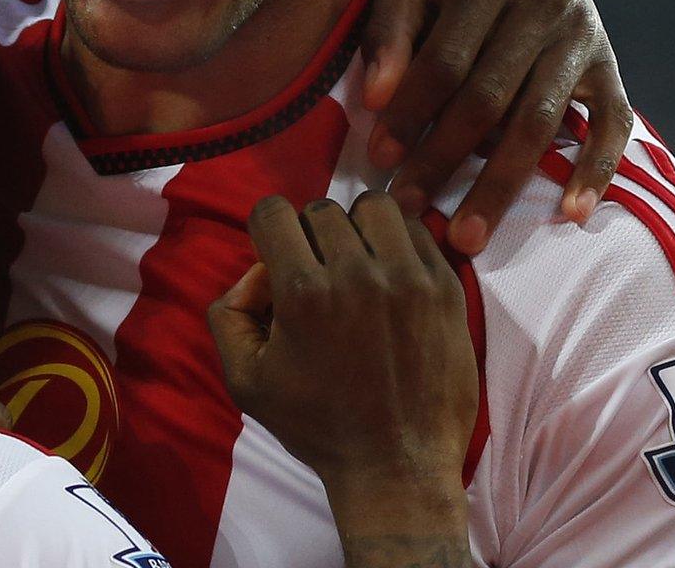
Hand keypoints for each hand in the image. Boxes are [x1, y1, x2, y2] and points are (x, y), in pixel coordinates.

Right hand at [208, 193, 474, 544]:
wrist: (397, 466)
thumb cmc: (317, 426)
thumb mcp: (245, 380)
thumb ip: (228, 314)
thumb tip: (255, 272)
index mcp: (303, 292)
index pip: (273, 212)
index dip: (266, 231)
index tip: (277, 259)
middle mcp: (357, 274)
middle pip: (322, 209)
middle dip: (310, 235)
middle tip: (317, 274)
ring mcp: (409, 278)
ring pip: (376, 207)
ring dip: (358, 227)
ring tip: (358, 264)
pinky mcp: (446, 289)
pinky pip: (420, 232)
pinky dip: (399, 243)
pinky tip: (392, 276)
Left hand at [361, 0, 632, 252]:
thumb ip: (388, 32)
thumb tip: (375, 99)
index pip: (446, 59)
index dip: (410, 113)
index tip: (379, 160)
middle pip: (492, 98)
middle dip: (446, 159)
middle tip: (410, 210)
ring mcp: (584, 33)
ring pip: (541, 121)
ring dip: (503, 184)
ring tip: (468, 237)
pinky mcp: (608, 62)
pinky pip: (613, 122)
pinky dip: (597, 169)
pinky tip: (572, 214)